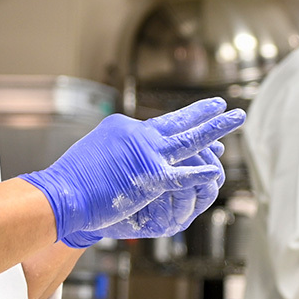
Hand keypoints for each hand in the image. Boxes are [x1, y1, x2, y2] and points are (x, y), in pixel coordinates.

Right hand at [22, 98, 243, 242]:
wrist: (61, 194)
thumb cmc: (71, 182)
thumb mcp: (95, 153)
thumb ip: (116, 152)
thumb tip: (127, 158)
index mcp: (123, 127)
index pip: (158, 126)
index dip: (180, 126)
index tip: (196, 125)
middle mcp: (137, 133)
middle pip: (178, 121)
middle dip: (203, 112)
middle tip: (223, 104)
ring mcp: (147, 154)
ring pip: (191, 139)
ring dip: (217, 128)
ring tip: (237, 117)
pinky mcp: (152, 176)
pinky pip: (185, 174)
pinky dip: (202, 172)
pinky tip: (217, 170)